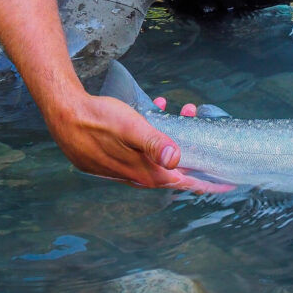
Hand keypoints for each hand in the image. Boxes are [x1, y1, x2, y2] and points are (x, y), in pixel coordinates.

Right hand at [43, 90, 227, 191]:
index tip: (229, 183)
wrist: (64, 115)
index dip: (207, 182)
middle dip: (193, 148)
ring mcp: (124, 167)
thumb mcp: (131, 127)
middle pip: (174, 167)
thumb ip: (154, 143)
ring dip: (173, 136)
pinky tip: (157, 109)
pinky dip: (155, 133)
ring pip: (159, 155)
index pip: (184, 182)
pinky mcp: (114, 157)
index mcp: (145, 171)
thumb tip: (177, 160)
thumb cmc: (98, 119)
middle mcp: (137, 174)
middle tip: (203, 127)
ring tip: (182, 110)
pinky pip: (144, 149)